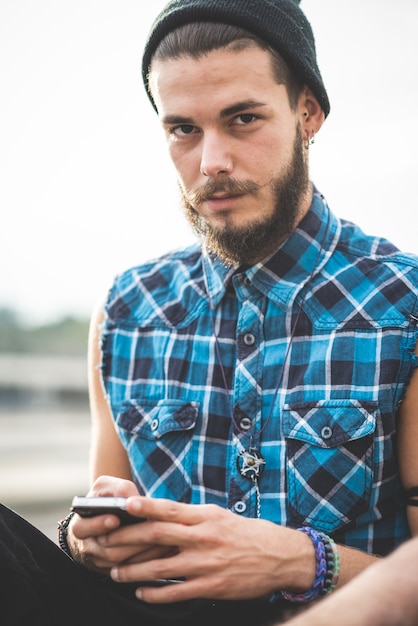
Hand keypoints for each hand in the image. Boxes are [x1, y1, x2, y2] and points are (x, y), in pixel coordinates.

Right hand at [66, 476, 170, 573]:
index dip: (98, 525)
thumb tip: (133, 498)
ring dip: (144, 550)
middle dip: (132, 540)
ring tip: (163, 537)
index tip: (115, 519)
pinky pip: (132, 570)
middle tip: (151, 529)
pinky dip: (149, 559)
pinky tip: (165, 546)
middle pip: (109, 550)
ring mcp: (102, 564)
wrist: (105, 520)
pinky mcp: (116, 573)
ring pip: (123, 563)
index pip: (83, 529)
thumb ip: (118, 489)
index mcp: (80, 527)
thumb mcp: (105, 488)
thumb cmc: (105, 500)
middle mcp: (88, 548)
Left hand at [107, 496, 315, 603]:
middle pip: (157, 536)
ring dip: (134, 571)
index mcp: (205, 517)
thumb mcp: (219, 516)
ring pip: (161, 567)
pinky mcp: (211, 586)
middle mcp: (203, 537)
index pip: (169, 509)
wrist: (279, 556)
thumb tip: (161, 515)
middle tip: (106, 542)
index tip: (124, 505)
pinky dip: (155, 593)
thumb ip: (192, 517)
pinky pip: (176, 592)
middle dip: (128, 539)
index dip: (146, 507)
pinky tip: (141, 593)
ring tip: (115, 571)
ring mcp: (206, 563)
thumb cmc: (246, 533)